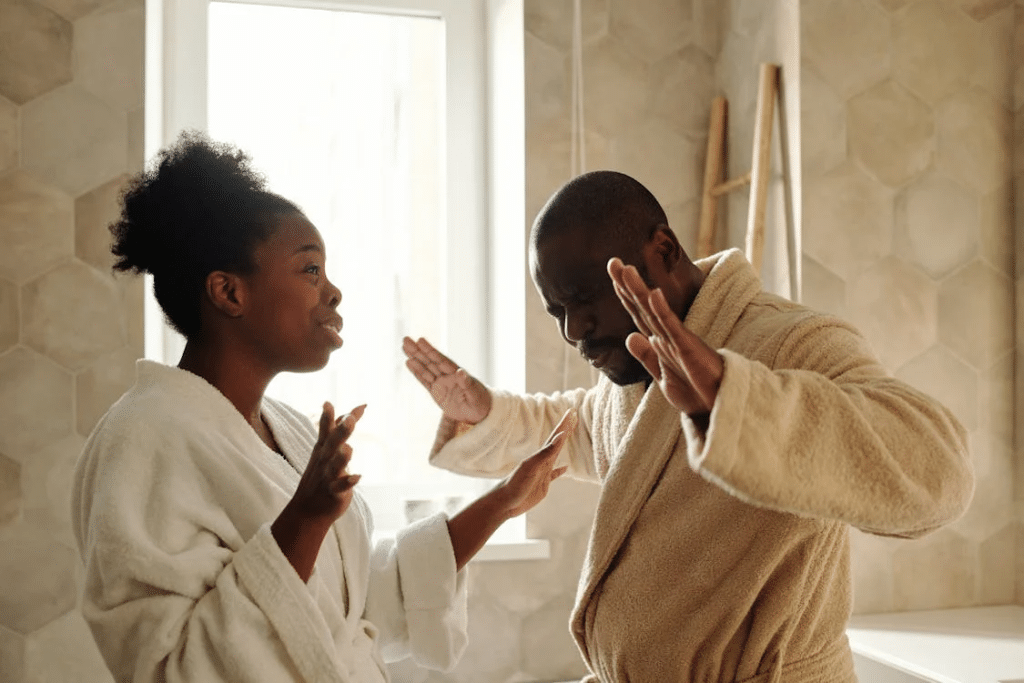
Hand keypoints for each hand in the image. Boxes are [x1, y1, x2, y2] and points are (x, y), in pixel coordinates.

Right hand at [291, 402, 364, 522]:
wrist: (307, 511)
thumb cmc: (321, 475)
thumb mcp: (326, 450)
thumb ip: (339, 428)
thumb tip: (356, 409)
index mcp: (323, 448)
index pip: (325, 430)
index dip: (328, 417)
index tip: (328, 403)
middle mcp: (324, 460)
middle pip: (332, 444)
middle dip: (340, 431)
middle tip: (350, 420)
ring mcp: (327, 477)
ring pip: (335, 466)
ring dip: (342, 458)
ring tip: (349, 449)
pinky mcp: (333, 492)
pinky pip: (340, 487)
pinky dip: (348, 482)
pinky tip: (357, 477)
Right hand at [402, 336, 491, 423]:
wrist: (480, 413)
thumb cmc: (481, 402)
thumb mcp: (475, 394)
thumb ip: (467, 384)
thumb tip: (461, 372)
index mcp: (457, 373)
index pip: (441, 360)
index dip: (430, 350)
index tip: (420, 340)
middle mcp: (447, 375)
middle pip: (430, 361)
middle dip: (418, 351)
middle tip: (406, 339)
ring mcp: (441, 383)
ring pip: (425, 369)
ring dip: (415, 358)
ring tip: (404, 347)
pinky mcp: (436, 392)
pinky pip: (424, 381)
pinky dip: (416, 372)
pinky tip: (409, 363)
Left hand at [495, 408, 575, 517]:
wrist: (505, 501)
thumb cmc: (516, 484)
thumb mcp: (532, 467)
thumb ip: (546, 452)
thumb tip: (561, 436)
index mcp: (541, 455)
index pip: (556, 436)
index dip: (565, 424)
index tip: (572, 412)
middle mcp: (543, 461)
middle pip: (557, 441)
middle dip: (565, 429)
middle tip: (573, 416)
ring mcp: (543, 472)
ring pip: (556, 455)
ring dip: (562, 444)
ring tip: (568, 435)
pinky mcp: (543, 484)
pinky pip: (554, 474)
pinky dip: (560, 470)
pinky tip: (564, 467)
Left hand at [607, 258, 722, 420]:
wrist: (718, 405)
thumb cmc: (694, 389)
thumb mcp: (662, 375)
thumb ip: (647, 356)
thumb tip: (630, 337)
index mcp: (660, 341)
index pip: (638, 313)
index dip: (625, 294)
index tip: (613, 274)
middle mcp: (666, 335)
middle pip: (642, 306)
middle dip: (627, 284)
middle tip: (613, 261)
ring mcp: (677, 339)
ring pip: (653, 311)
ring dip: (640, 290)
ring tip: (627, 270)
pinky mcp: (687, 347)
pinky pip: (672, 327)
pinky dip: (662, 311)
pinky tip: (654, 294)